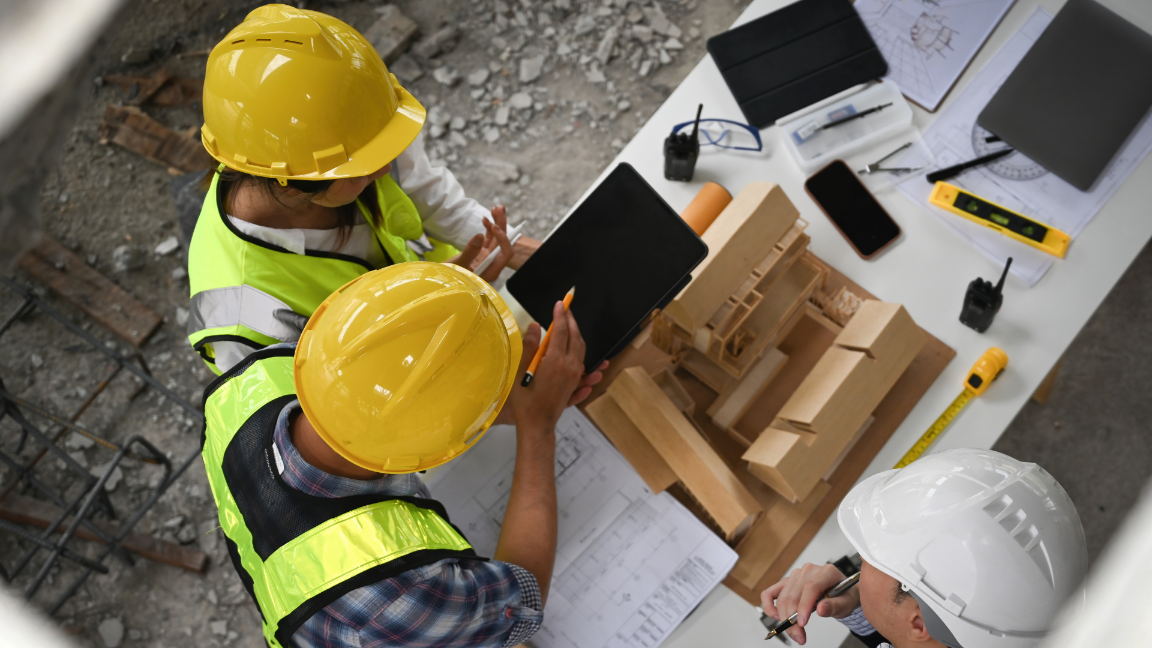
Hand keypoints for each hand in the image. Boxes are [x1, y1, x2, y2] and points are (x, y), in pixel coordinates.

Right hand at [445, 205, 513, 281]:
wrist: (441, 281)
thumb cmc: (450, 278)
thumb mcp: (459, 265)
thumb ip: (470, 252)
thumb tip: (480, 235)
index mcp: (491, 270)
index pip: (505, 253)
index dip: (503, 239)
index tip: (493, 227)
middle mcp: (492, 264)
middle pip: (502, 243)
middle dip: (502, 225)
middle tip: (499, 208)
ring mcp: (487, 258)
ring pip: (496, 239)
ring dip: (497, 223)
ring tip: (496, 208)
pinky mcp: (481, 253)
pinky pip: (489, 239)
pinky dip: (488, 228)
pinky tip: (486, 218)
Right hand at [506, 301, 593, 433]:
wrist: (537, 424)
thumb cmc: (524, 399)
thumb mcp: (521, 370)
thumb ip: (530, 347)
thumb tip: (536, 326)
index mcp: (556, 360)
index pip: (561, 331)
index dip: (560, 315)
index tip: (560, 303)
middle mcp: (570, 366)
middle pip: (575, 337)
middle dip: (571, 321)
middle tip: (566, 309)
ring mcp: (574, 375)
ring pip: (581, 349)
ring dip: (576, 334)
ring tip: (570, 324)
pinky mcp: (574, 383)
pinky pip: (582, 362)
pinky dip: (580, 350)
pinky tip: (577, 348)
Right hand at [760, 563, 855, 644]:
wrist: (841, 593)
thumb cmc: (844, 596)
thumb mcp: (846, 603)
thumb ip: (835, 606)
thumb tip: (821, 608)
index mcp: (826, 572)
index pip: (810, 587)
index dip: (804, 606)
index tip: (802, 624)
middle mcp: (809, 571)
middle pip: (794, 596)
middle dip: (793, 620)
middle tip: (799, 637)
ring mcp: (796, 575)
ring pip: (783, 599)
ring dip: (784, 619)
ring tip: (795, 633)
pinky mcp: (786, 582)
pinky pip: (769, 593)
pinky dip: (769, 606)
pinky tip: (776, 616)